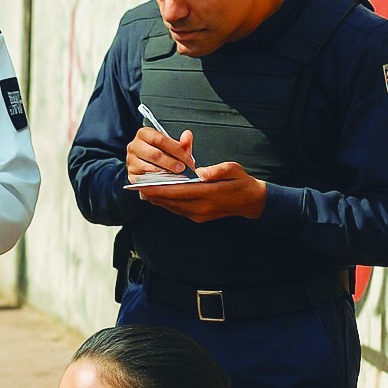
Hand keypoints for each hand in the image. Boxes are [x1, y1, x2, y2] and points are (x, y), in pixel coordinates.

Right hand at [126, 126, 195, 180]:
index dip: (176, 150)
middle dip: (171, 163)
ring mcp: (130, 160)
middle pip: (154, 154)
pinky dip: (156, 180)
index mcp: (144, 134)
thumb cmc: (161, 153)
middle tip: (182, 168)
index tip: (187, 158)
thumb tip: (187, 136)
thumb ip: (182, 142)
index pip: (160, 139)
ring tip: (176, 175)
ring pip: (149, 168)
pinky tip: (165, 180)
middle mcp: (134, 146)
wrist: (147, 165)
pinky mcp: (131, 174)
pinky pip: (145, 178)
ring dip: (165, 173)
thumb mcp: (173, 146)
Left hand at [137, 160, 267, 221]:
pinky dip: (166, 203)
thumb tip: (200, 171)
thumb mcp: (234, 170)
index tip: (145, 184)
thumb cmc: (240, 181)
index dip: (160, 188)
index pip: (178, 191)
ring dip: (158, 199)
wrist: (251, 202)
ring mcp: (198, 215)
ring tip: (143, 190)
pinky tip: (157, 196)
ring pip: (172, 207)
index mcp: (208, 195)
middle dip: (153, 194)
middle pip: (171, 201)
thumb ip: (217, 170)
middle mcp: (201, 208)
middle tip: (137, 186)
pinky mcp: (197, 217)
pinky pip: (177, 210)